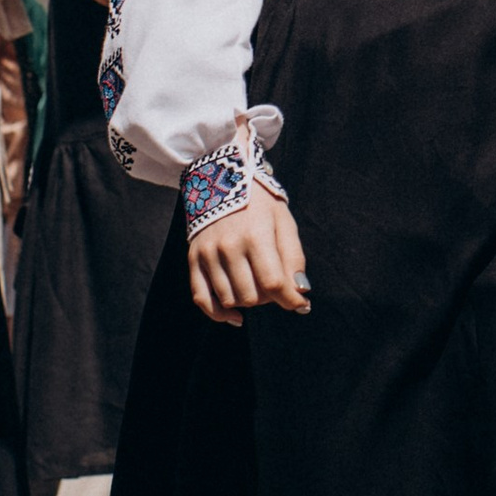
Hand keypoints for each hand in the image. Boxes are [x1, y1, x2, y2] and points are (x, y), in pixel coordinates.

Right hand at [187, 190, 310, 322]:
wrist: (223, 178)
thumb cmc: (260, 202)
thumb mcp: (284, 222)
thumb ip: (294, 258)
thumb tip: (301, 293)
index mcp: (255, 235)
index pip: (274, 283)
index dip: (291, 300)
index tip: (301, 305)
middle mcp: (228, 246)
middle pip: (252, 296)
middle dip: (270, 298)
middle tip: (275, 284)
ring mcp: (208, 254)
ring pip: (230, 300)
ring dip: (248, 302)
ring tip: (257, 285)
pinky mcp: (194, 259)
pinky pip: (201, 298)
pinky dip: (218, 313)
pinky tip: (236, 317)